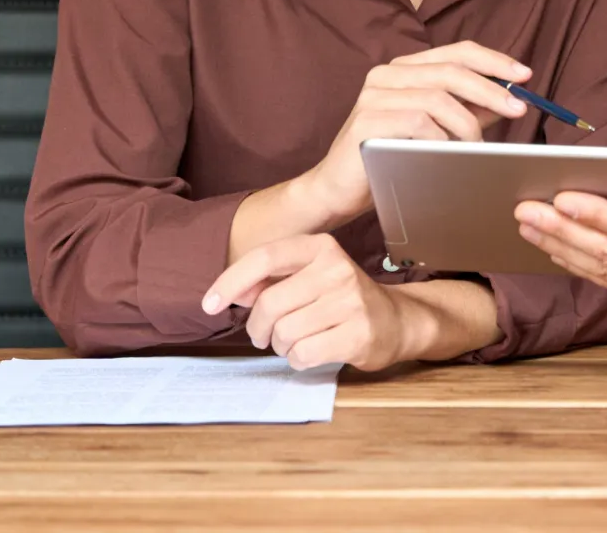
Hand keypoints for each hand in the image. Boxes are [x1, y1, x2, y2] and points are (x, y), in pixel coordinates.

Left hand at [202, 233, 415, 370]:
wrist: (397, 320)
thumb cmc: (342, 299)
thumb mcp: (309, 277)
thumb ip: (270, 281)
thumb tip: (230, 294)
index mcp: (321, 247)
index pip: (265, 258)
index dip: (230, 281)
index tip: (210, 304)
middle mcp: (337, 269)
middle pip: (269, 303)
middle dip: (257, 328)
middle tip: (262, 337)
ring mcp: (351, 302)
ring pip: (284, 333)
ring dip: (280, 346)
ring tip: (294, 342)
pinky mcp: (358, 334)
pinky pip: (303, 354)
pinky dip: (297, 360)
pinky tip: (310, 353)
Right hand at [297, 41, 532, 225]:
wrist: (338, 190)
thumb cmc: (389, 159)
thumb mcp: (435, 130)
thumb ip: (466, 112)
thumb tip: (509, 101)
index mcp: (405, 69)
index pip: (457, 52)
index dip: (494, 61)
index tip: (524, 76)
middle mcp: (387, 74)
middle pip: (451, 71)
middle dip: (491, 90)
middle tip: (518, 110)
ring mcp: (374, 95)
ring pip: (438, 99)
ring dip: (467, 124)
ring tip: (479, 148)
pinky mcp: (366, 121)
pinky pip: (418, 124)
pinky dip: (441, 140)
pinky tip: (448, 155)